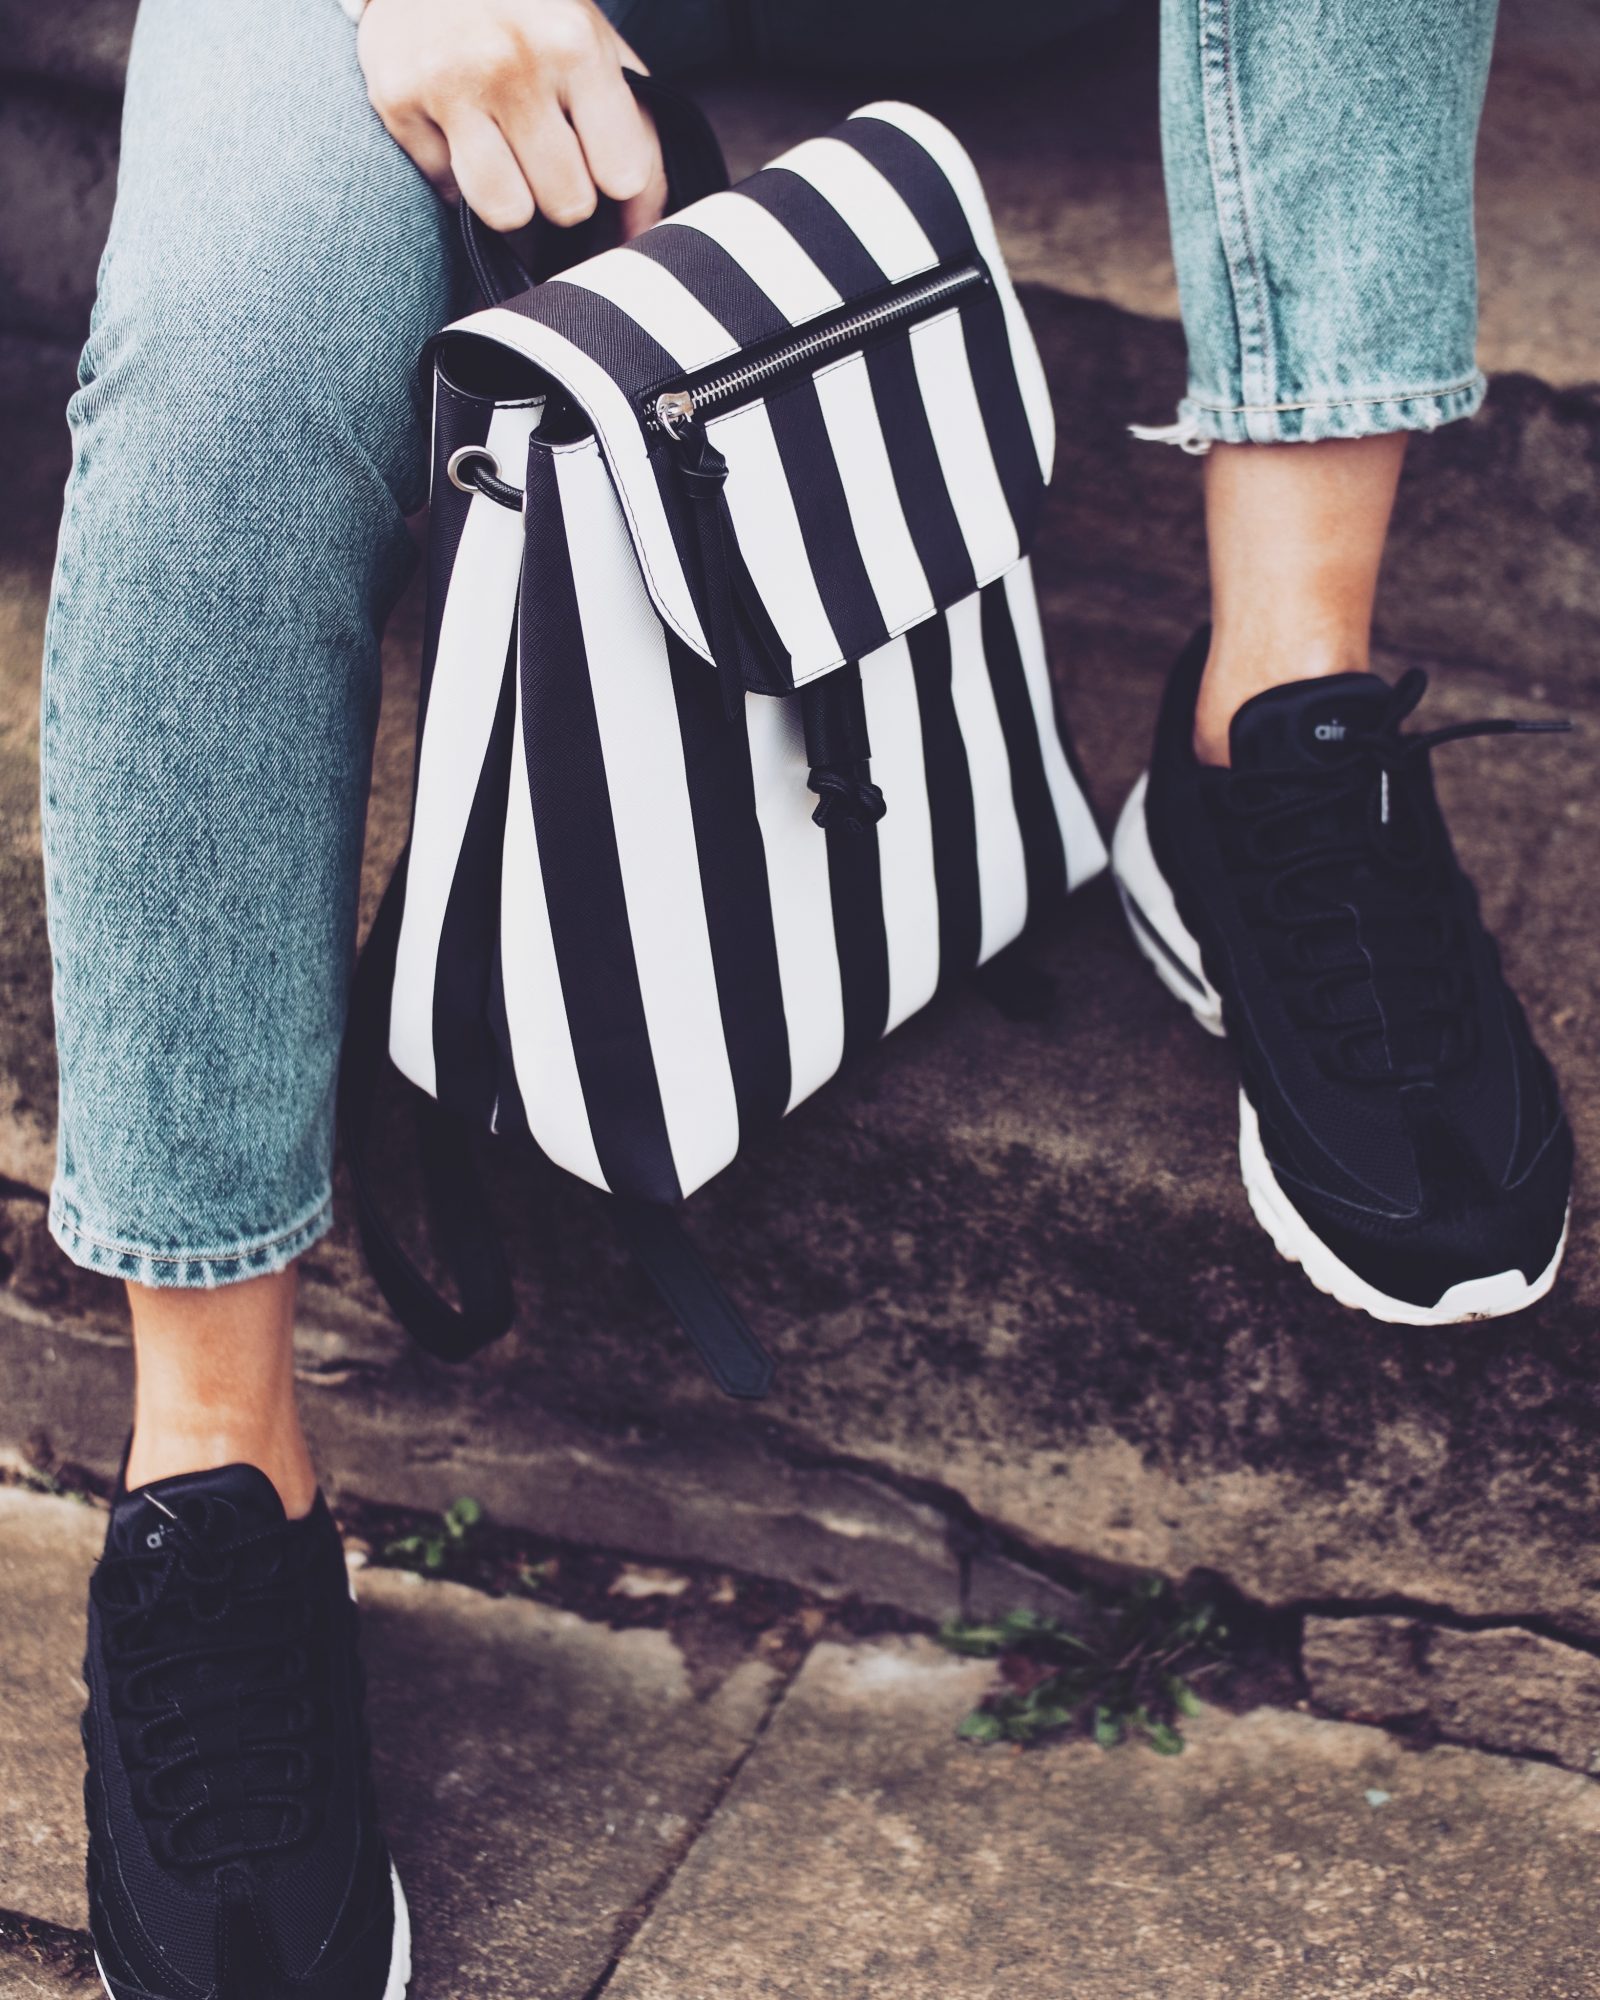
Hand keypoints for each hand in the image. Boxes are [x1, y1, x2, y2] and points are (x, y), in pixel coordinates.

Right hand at [358, 0, 667, 237]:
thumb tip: (643, 232)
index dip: (612, 175)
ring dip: (512, 197)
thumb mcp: (595, 44)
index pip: (622, 176)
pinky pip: (447, 192)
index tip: (596, 149)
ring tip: (507, 152)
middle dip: (562, 188)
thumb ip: (636, 133)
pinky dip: (456, 171)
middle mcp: (511, 63)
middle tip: (545, 146)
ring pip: (507, 214)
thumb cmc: (530, 10)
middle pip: (567, 204)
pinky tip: (457, 122)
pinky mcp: (396, 100)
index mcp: (574, 44)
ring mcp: (448, 82)